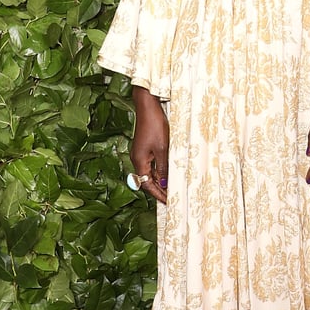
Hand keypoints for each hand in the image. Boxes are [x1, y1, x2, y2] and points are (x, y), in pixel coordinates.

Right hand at [130, 86, 168, 204]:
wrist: (148, 107)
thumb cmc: (155, 125)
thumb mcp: (162, 149)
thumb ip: (163, 167)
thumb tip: (163, 183)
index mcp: (139, 161)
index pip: (147, 184)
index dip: (158, 194)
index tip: (168, 202)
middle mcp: (137, 158)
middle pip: (147, 180)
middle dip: (159, 189)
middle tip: (172, 197)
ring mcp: (140, 152)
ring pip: (149, 172)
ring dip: (159, 180)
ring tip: (172, 188)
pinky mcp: (144, 147)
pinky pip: (151, 163)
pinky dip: (159, 170)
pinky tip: (168, 172)